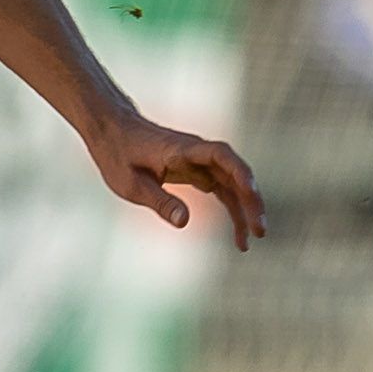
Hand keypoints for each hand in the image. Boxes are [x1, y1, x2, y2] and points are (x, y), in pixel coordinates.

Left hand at [85, 113, 266, 249]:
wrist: (113, 131)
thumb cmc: (118, 154)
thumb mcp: (131, 184)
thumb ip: (159, 201)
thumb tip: (186, 222)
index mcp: (181, 151)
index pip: (220, 155)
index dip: (239, 171)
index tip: (251, 191)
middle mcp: (197, 153)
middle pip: (235, 173)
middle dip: (251, 200)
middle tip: (260, 230)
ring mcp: (200, 162)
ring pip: (233, 185)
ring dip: (246, 209)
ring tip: (252, 240)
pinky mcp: (197, 172)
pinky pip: (223, 191)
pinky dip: (232, 211)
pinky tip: (239, 235)